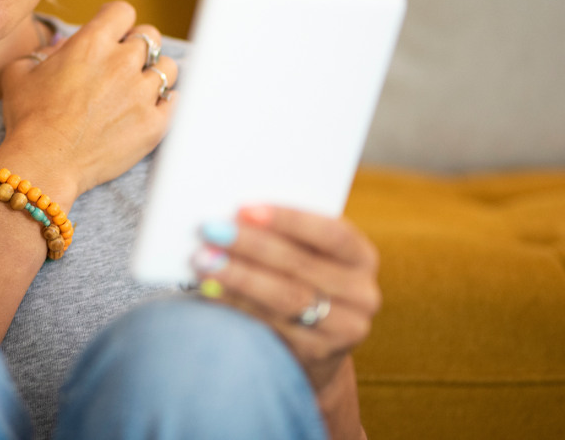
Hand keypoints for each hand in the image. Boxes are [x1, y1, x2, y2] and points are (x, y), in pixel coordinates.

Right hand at [0, 1, 176, 202]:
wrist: (45, 163)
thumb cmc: (28, 118)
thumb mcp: (19, 73)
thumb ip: (44, 52)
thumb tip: (60, 50)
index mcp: (92, 42)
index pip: (123, 11)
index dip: (116, 20)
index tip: (111, 33)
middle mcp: (122, 62)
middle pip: (151, 36)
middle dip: (139, 45)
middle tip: (125, 62)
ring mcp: (142, 93)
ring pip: (167, 68)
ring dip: (154, 74)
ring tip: (139, 87)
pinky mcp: (154, 123)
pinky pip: (175, 101)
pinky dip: (165, 103)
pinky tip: (148, 109)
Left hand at [192, 205, 380, 394]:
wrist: (318, 341)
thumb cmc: (303, 278)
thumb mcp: (309, 253)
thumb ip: (283, 234)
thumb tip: (234, 215)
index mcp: (361, 256)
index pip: (331, 233)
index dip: (288, 219)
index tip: (244, 209)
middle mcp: (361, 293)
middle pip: (301, 265)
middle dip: (250, 245)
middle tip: (210, 230)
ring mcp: (344, 328)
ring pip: (286, 297)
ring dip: (239, 276)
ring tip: (203, 261)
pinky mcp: (318, 354)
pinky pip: (271, 325)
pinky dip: (237, 305)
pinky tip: (211, 292)